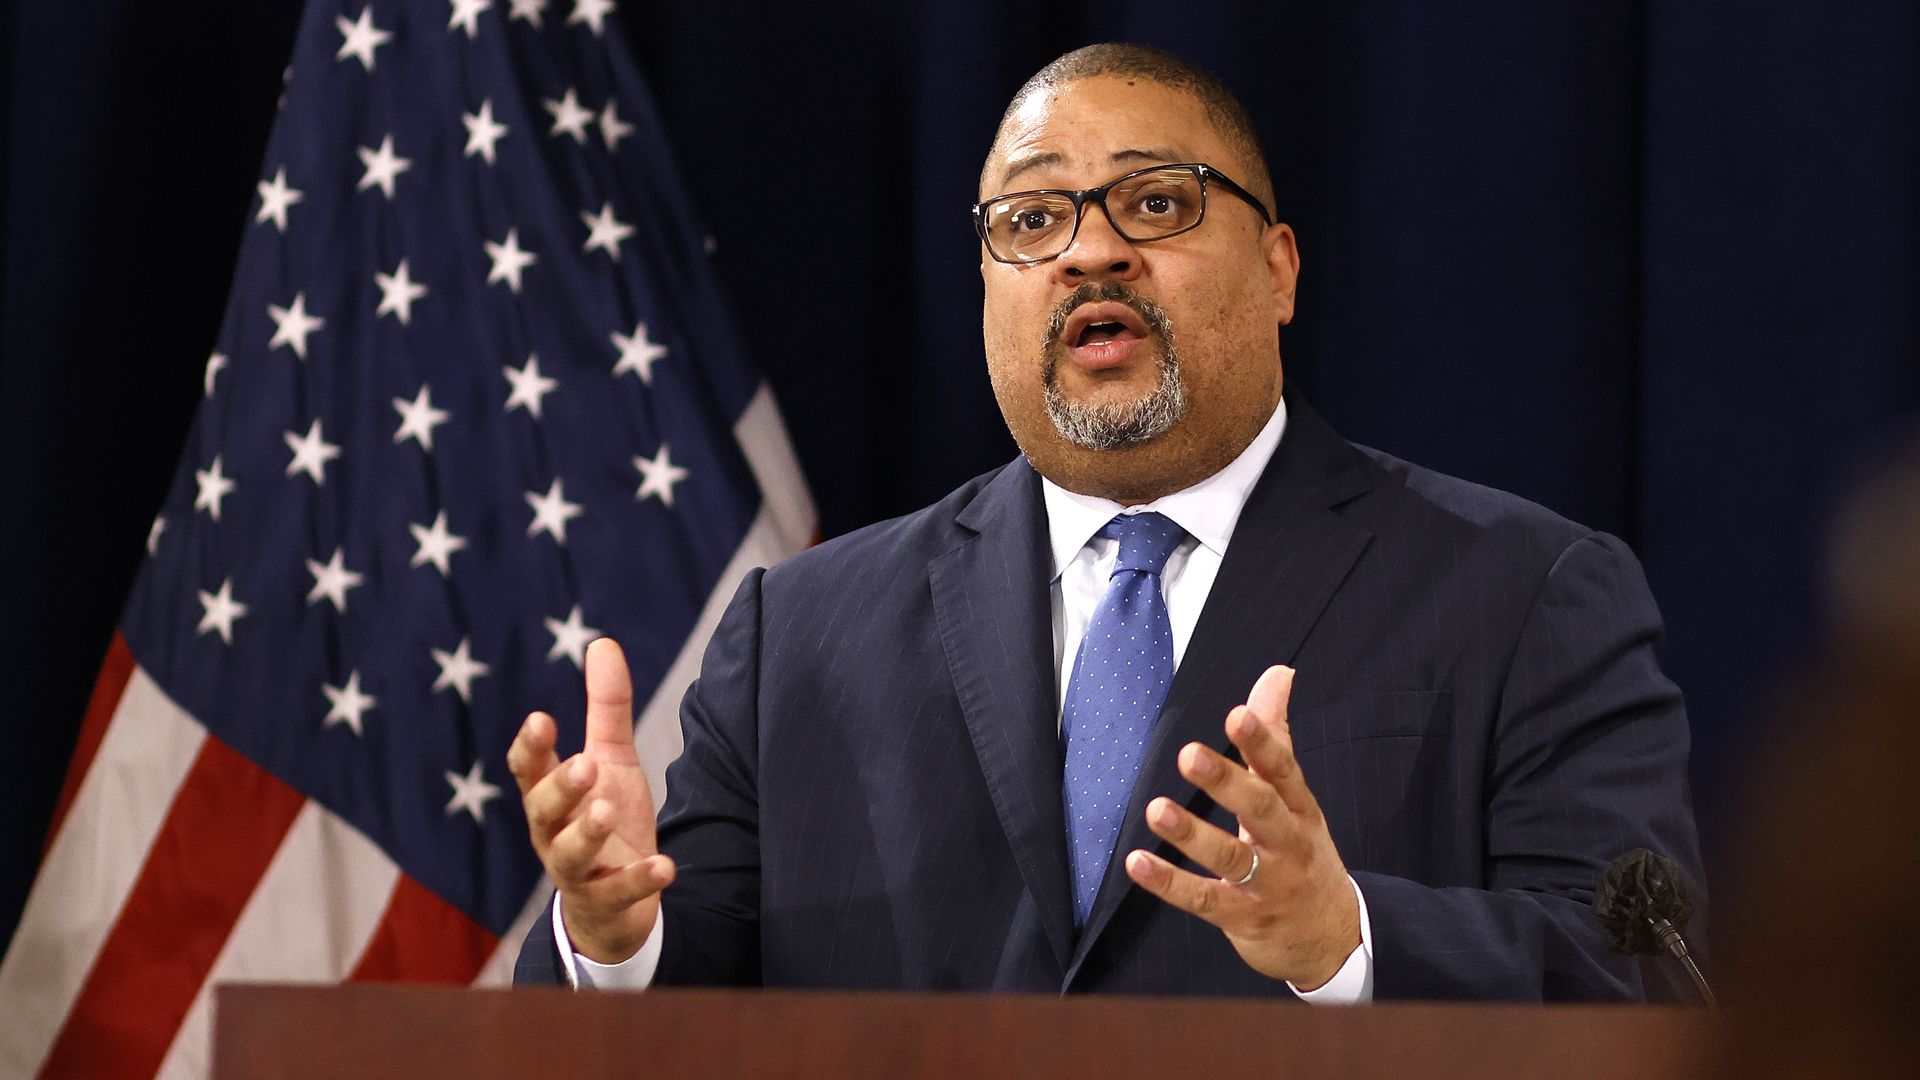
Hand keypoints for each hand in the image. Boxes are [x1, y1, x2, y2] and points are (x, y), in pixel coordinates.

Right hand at [506, 637, 674, 963]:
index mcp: (550, 796)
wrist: (616, 903)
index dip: (531, 747)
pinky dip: (640, 880)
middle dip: (560, 788)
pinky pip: (618, 894)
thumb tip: (602, 642)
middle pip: (542, 811)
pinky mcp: (607, 902)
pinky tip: (665, 865)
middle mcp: (554, 833)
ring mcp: (577, 871)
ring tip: (605, 810)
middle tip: (585, 765)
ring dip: (585, 833)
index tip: (541, 719)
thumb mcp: (611, 760)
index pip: (527, 770)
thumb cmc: (605, 818)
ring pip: (569, 856)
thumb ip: (605, 708)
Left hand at [1123, 665, 1360, 988]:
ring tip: (1157, 808)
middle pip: (1260, 810)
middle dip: (1226, 782)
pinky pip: (1204, 900)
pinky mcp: (1243, 918)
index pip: (1284, 771)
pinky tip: (1138, 863)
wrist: (1334, 937)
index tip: (1236, 714)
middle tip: (1189, 754)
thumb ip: (1276, 737)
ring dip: (1191, 834)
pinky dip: (1170, 883)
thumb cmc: (1304, 853)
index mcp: (1300, 809)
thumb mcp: (1296, 798)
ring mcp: (1268, 885)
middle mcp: (1288, 845)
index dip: (1262, 742)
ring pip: (1230, 858)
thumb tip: (1277, 674)